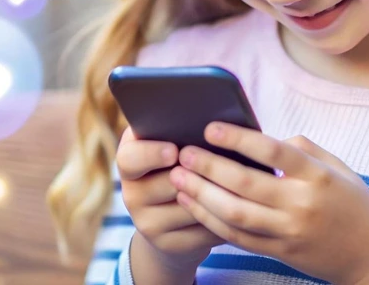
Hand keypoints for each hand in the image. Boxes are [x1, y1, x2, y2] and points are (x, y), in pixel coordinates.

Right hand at [116, 126, 226, 273]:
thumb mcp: (173, 143)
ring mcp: (146, 223)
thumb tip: (210, 124)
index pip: (130, 158)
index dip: (151, 154)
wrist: (172, 217)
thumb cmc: (181, 164)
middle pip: (168, 184)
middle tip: (221, 163)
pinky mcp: (167, 244)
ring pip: (190, 207)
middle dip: (197, 174)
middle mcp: (131, 194)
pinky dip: (223, 216)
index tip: (173, 151)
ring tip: (238, 182)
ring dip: (217, 194)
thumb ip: (181, 132)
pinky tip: (236, 206)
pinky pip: (202, 228)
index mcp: (130, 161)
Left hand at [169, 122, 368, 284]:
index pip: (272, 151)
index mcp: (318, 176)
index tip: (210, 127)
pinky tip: (194, 205)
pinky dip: (212, 221)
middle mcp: (302, 204)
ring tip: (179, 178)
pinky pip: (238, 237)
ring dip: (201, 195)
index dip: (238, 139)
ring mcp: (289, 231)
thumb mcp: (338, 169)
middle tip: (183, 153)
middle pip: (245, 183)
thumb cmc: (353, 204)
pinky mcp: (280, 251)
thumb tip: (263, 139)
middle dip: (208, 166)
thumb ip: (303, 150)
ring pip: (235, 213)